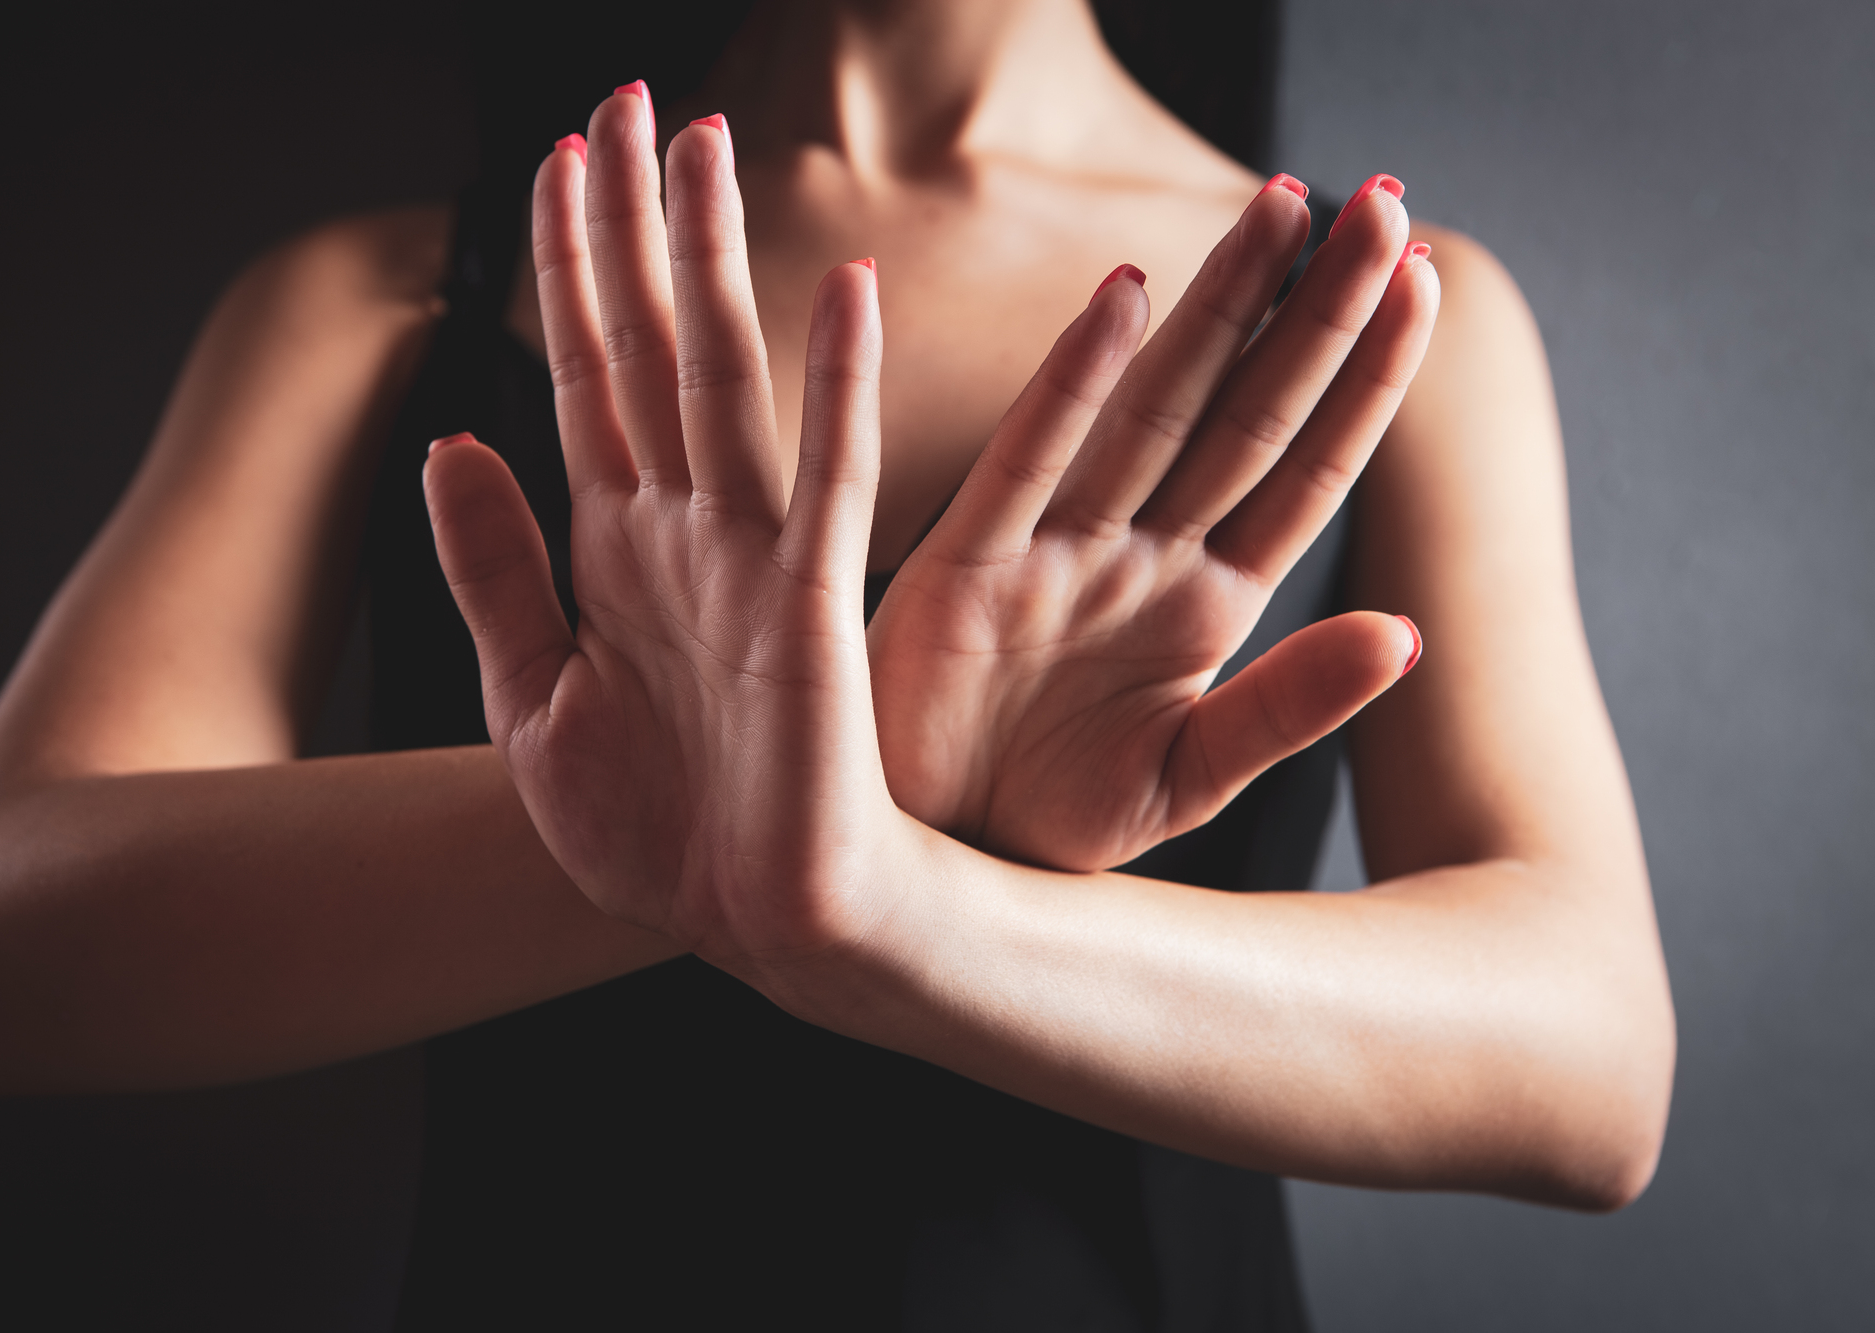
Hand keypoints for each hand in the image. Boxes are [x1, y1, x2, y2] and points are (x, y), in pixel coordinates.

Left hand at [422, 92, 897, 971]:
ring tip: (699, 148)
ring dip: (711, 263)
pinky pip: (828, 483)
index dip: (565, 268)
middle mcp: (684, 530)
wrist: (749, 926)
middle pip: (647, 344)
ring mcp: (751, 560)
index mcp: (616, 547)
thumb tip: (447, 437)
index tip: (555, 162)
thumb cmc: (656, 830)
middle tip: (626, 101)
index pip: (583, 373)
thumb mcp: (529, 699)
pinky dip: (837, 393)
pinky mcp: (812, 612)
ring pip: (725, 381)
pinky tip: (844, 297)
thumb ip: (492, 568)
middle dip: (630, 223)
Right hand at [868, 174, 1439, 870]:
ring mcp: (1057, 553)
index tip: (1426, 281)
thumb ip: (1288, 707)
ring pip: (1154, 410)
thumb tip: (1407, 634)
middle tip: (1381, 201)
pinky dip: (1071, 383)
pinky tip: (1126, 296)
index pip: (1308, 470)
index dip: (1366, 380)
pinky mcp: (965, 566)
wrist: (930, 868)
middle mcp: (1142, 556)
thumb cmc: (1050, 824)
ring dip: (1219, 308)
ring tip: (1282, 207)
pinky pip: (1026, 461)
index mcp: (1208, 603)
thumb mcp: (1186, 779)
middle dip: (1312, 307)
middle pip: (1244, 411)